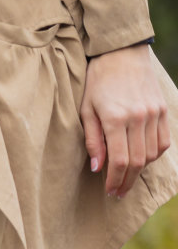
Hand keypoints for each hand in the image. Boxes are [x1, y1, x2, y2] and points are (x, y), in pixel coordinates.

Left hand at [81, 44, 171, 197]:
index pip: (119, 160)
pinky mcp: (162, 110)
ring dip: (140, 170)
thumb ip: (92, 141)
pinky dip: (153, 154)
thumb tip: (97, 168)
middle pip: (137, 161)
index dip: (115, 180)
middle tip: (118, 193)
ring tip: (126, 178)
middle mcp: (139, 117)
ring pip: (152, 153)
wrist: (122, 55)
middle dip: (127, 181)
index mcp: (116, 119)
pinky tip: (141, 160)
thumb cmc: (97, 83)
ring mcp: (154, 113)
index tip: (109, 192)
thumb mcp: (86, 111)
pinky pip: (163, 141)